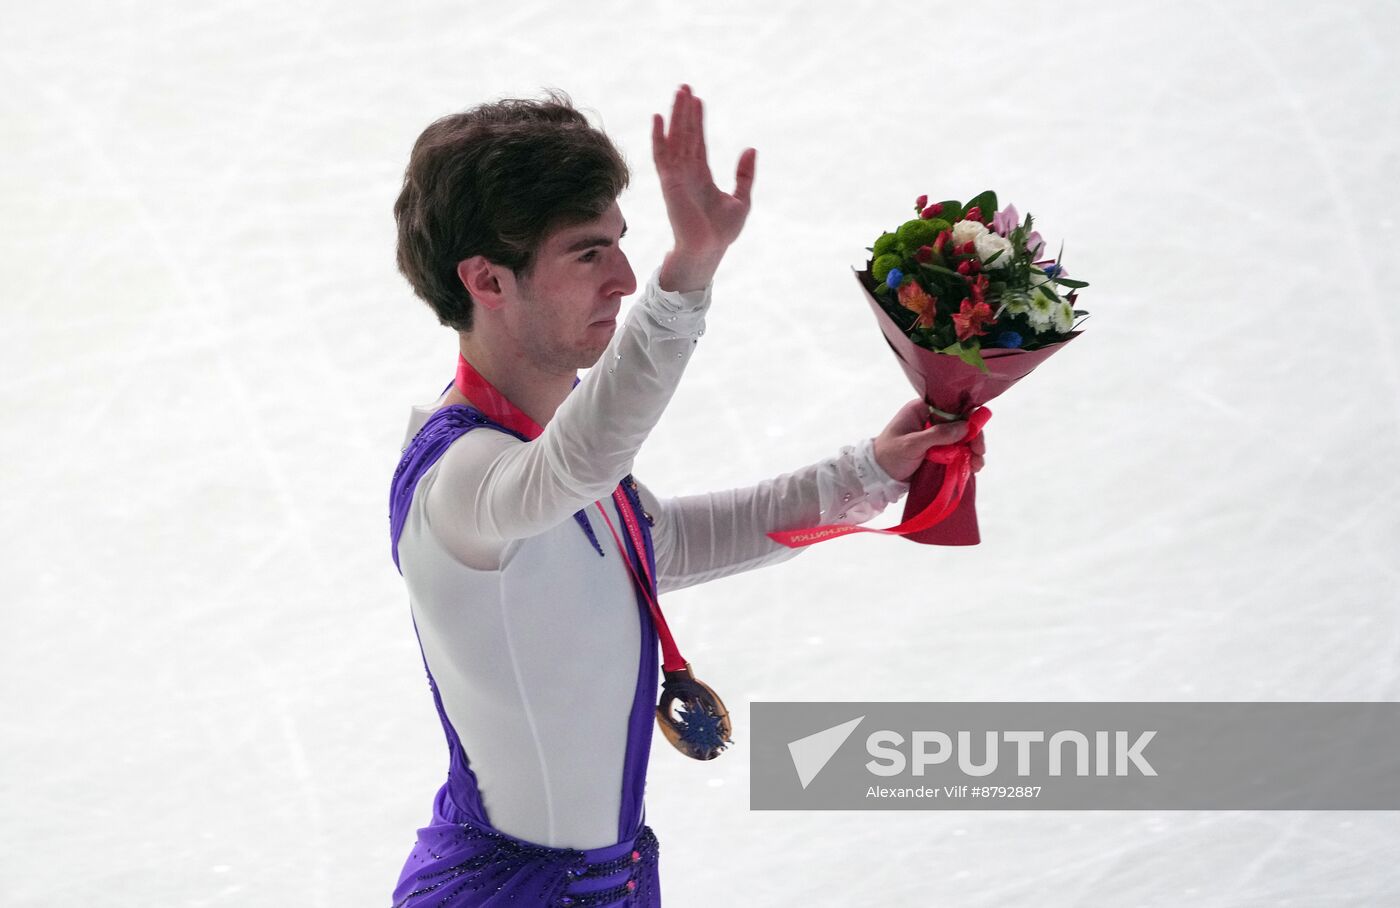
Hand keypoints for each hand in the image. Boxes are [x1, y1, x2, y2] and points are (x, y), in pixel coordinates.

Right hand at [652, 84, 755, 256]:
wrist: (708, 251)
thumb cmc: (722, 233)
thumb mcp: (742, 200)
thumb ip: (745, 175)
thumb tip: (750, 149)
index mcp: (702, 176)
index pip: (699, 142)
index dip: (698, 121)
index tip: (698, 100)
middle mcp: (687, 173)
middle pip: (685, 135)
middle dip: (685, 111)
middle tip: (685, 86)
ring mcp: (677, 177)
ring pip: (675, 139)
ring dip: (676, 116)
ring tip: (679, 93)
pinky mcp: (670, 183)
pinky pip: (661, 156)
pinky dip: (659, 137)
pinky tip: (658, 118)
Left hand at [873, 399, 986, 482]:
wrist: (878, 475)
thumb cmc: (889, 455)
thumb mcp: (911, 444)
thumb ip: (937, 435)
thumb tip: (965, 427)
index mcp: (922, 409)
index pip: (953, 407)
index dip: (969, 418)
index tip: (976, 434)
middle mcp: (932, 420)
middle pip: (962, 423)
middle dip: (974, 437)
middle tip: (980, 453)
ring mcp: (936, 436)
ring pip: (962, 439)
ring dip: (973, 450)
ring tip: (977, 465)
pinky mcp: (939, 451)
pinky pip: (957, 452)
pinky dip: (966, 459)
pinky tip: (972, 468)